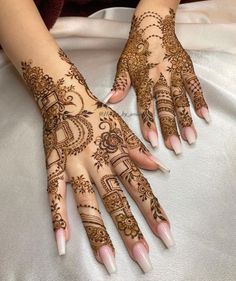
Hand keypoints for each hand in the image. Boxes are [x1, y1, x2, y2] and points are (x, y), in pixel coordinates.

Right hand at [21, 48, 173, 273]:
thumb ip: (139, 150)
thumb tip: (161, 168)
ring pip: (88, 203)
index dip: (153, 211)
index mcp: (117, 153)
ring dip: (98, 232)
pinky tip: (63, 241)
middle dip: (130, 230)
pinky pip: (55, 195)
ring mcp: (75, 167)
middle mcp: (98, 163)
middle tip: (143, 259)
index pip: (139, 187)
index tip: (165, 235)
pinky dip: (58, 217)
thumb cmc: (97, 115)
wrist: (66, 100)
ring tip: (108, 260)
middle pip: (116, 200)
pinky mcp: (55, 168)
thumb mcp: (122, 128)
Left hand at [107, 7, 209, 153]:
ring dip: (186, 120)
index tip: (153, 142)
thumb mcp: (123, 65)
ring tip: (191, 138)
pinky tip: (204, 116)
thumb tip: (110, 101)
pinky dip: (200, 101)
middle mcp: (160, 80)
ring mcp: (175, 75)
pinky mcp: (186, 69)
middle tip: (176, 148)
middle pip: (166, 108)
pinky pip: (195, 87)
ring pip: (181, 101)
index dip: (149, 124)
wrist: (153, 26)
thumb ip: (119, 84)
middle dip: (171, 129)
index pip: (146, 107)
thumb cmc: (136, 48)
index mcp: (144, 81)